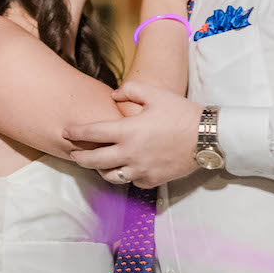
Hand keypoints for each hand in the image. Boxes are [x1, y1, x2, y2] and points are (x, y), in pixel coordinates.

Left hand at [64, 84, 202, 187]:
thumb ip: (130, 91)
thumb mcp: (155, 94)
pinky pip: (132, 181)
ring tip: (97, 163)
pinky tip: (126, 167)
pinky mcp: (152, 181)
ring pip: (110, 176)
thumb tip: (113, 96)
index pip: (93, 133)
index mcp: (129, 131)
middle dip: (80, 156)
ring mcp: (141, 170)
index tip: (65, 132)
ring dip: (100, 169)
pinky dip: (126, 175)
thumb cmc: (181, 113)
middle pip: (95, 161)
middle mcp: (131, 154)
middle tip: (73, 152)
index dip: (76, 132)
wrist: (207, 137)